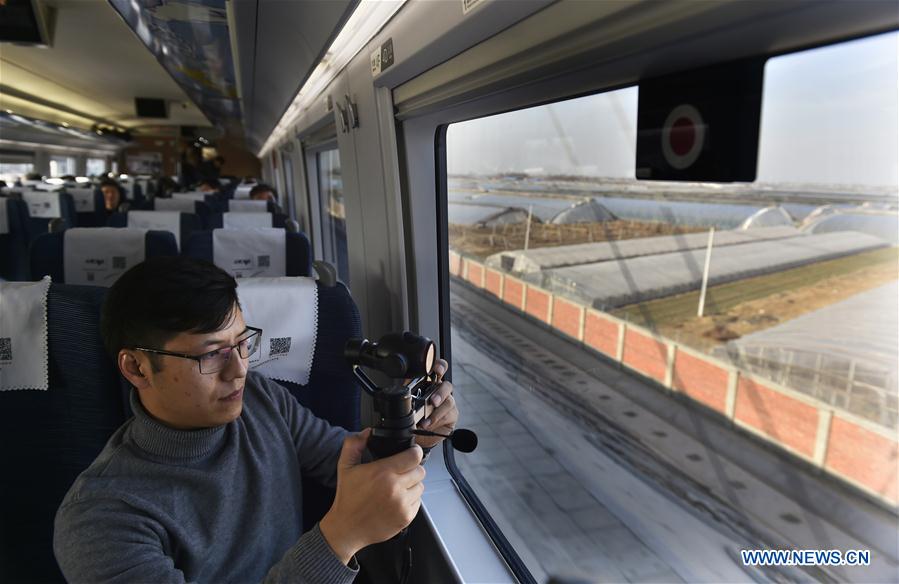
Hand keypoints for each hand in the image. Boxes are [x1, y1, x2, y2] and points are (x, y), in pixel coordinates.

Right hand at [319, 429, 424, 564]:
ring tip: (397, 488)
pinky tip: (396, 501)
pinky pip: (418, 502)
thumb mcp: (345, 467)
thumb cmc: (347, 498)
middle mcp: (395, 488)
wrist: (347, 528)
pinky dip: (410, 500)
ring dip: (412, 485)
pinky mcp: (406, 517)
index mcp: (382, 472)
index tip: (411, 453)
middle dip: (412, 469)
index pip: (414, 456)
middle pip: (420, 470)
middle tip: (400, 473)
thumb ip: (354, 444)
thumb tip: (366, 433)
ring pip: (420, 486)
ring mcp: (402, 504)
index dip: (414, 452)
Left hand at [415, 359, 458, 449]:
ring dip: (437, 411)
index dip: (440, 366)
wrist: (419, 433)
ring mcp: (448, 403)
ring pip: (449, 401)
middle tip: (433, 401)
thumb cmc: (415, 414)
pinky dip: (437, 420)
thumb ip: (409, 391)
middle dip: (441, 392)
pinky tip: (428, 424)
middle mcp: (441, 391)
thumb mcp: (410, 400)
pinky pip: (449, 415)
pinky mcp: (452, 415)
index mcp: (431, 383)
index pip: (439, 369)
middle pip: (447, 385)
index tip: (436, 369)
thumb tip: (402, 387)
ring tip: (426, 419)